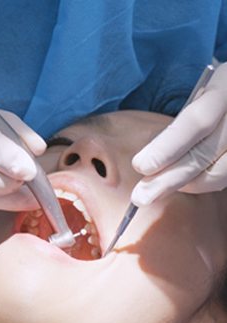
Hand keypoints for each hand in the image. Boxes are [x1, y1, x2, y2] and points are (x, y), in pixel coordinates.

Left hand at [131, 63, 226, 206]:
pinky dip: (201, 183)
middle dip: (168, 178)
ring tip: (158, 190)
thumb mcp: (202, 93)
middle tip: (140, 197)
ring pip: (219, 173)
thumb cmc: (217, 94)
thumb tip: (147, 158)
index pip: (196, 122)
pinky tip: (183, 184)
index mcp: (224, 89)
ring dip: (185, 185)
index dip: (166, 147)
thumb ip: (183, 119)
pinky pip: (225, 177)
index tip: (140, 166)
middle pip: (205, 154)